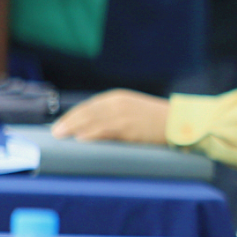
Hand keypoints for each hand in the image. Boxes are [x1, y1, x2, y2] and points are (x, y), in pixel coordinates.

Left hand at [50, 90, 170, 143]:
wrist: (180, 122)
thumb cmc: (157, 121)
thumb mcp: (133, 111)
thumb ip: (114, 116)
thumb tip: (92, 129)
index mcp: (118, 97)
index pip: (88, 106)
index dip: (72, 116)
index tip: (61, 125)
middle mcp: (118, 103)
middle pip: (86, 112)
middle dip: (69, 122)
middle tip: (56, 133)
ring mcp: (123, 114)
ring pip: (92, 120)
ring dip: (74, 128)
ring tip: (62, 136)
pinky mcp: (129, 126)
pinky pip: (105, 130)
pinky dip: (91, 133)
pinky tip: (81, 139)